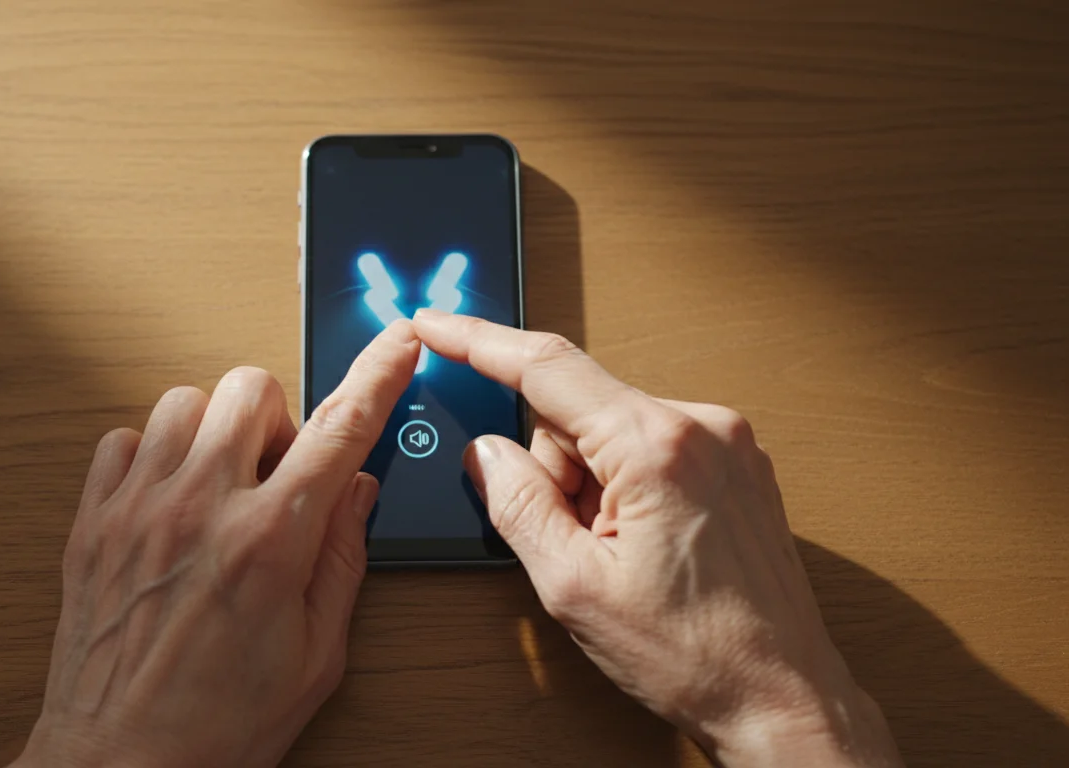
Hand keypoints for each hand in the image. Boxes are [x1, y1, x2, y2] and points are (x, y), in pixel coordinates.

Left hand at [12, 321, 420, 767]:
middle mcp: (202, 509)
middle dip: (276, 416)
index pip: (341, 430)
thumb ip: (342, 560)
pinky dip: (150, 455)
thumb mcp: (317, 655)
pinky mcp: (92, 523)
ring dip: (214, 432)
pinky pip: (121, 439)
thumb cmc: (221, 725)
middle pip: (251, 387)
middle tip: (276, 472)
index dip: (378, 376)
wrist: (120, 765)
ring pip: (183, 402)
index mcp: (272, 543)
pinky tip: (167, 500)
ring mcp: (139, 509)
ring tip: (218, 486)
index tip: (398, 343)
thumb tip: (357, 490)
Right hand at [413, 309, 901, 767]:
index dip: (478, 341)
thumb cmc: (693, 653)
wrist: (780, 695)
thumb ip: (516, 503)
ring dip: (593, 483)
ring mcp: (727, 440)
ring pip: (611, 429)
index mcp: (655, 446)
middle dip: (555, 468)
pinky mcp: (738, 461)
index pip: (545, 367)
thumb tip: (486, 451)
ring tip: (621, 554)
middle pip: (576, 408)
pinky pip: (650, 446)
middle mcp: (701, 425)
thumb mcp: (572, 585)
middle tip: (575, 541)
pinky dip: (628, 484)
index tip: (435, 325)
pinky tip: (646, 543)